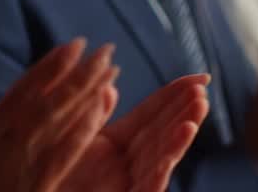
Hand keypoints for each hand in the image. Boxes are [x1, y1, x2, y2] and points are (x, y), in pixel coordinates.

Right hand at [0, 39, 118, 191]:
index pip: (27, 87)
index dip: (53, 64)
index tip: (76, 44)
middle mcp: (14, 141)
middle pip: (53, 99)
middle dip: (81, 73)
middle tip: (106, 49)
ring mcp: (30, 163)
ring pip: (65, 120)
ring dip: (90, 93)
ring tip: (111, 71)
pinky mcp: (43, 184)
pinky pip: (68, 152)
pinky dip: (86, 128)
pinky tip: (101, 110)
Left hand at [62, 74, 210, 190]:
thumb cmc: (56, 178)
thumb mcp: (74, 142)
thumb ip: (93, 117)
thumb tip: (109, 87)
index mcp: (115, 145)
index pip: (151, 114)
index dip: (175, 95)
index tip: (201, 77)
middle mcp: (126, 164)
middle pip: (161, 134)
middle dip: (183, 113)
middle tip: (202, 91)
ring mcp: (127, 185)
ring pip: (159, 160)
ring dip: (178, 140)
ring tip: (194, 117)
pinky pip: (145, 188)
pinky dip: (158, 173)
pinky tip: (168, 159)